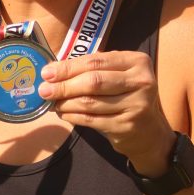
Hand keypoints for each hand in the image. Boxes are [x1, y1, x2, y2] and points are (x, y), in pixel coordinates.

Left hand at [38, 50, 174, 174]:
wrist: (149, 133)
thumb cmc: (126, 96)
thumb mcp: (117, 76)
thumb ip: (92, 69)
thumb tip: (53, 70)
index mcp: (137, 62)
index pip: (95, 61)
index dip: (68, 67)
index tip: (47, 72)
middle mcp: (141, 81)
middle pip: (93, 81)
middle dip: (64, 86)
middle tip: (44, 89)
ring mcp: (137, 105)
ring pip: (90, 102)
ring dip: (65, 102)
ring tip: (52, 102)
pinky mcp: (128, 126)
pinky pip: (91, 119)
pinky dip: (73, 116)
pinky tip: (63, 113)